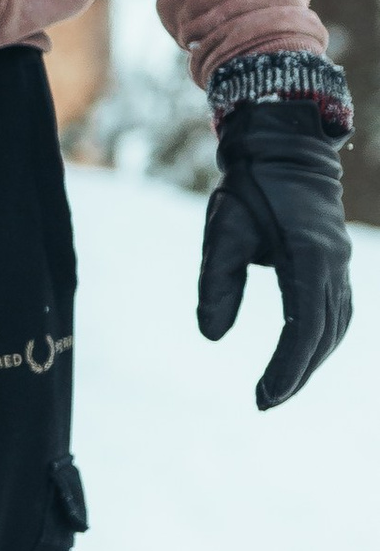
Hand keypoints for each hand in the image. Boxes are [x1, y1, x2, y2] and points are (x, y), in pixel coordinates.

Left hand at [197, 99, 353, 407]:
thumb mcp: (222, 229)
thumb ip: (216, 282)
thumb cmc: (250, 186)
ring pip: (336, 327)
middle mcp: (334, 264)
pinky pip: (337, 311)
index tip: (263, 396)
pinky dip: (321, 339)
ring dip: (311, 361)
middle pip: (323, 335)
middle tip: (264, 403)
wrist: (285, 147)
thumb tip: (210, 335)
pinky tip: (302, 355)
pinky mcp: (335, 262)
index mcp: (309, 257)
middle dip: (296, 374)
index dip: (287, 367)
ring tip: (279, 388)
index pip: (304, 328)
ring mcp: (340, 263)